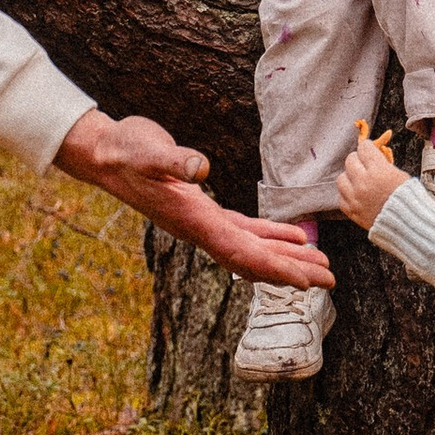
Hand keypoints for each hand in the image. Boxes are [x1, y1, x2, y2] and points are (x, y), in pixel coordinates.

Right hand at [53, 112, 330, 288]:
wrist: (104, 152)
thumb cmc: (124, 151)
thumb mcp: (147, 150)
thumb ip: (172, 159)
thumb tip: (201, 167)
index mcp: (193, 219)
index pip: (241, 253)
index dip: (275, 269)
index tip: (305, 283)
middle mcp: (200, 228)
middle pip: (253, 259)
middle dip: (291, 272)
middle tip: (330, 281)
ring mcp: (202, 221)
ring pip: (252, 248)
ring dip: (286, 258)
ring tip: (320, 268)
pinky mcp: (203, 207)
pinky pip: (243, 230)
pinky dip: (269, 235)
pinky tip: (294, 237)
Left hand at [333, 133, 406, 225]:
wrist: (408, 224)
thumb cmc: (408, 200)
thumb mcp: (401, 175)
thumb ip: (384, 164)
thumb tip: (375, 155)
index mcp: (379, 171)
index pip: (364, 148)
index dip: (368, 148)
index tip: (370, 151)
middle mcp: (364, 183)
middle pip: (350, 160)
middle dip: (358, 160)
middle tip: (364, 165)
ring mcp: (356, 198)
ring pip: (341, 178)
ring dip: (349, 177)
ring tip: (358, 181)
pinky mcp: (352, 212)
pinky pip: (341, 198)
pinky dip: (347, 195)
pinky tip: (356, 195)